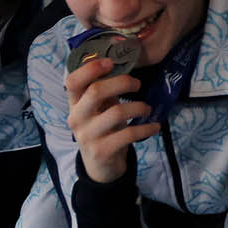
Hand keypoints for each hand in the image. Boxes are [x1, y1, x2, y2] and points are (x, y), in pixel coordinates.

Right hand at [64, 57, 158, 183]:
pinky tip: (155, 126)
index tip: (110, 62)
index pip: (72, 81)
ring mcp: (88, 136)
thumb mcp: (99, 109)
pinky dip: (146, 128)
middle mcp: (77, 118)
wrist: (100, 166)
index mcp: (74, 104)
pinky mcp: (102, 151)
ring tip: (148, 109)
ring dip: (138, 107)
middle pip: (96, 92)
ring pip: (116, 112)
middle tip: (138, 84)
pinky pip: (129, 134)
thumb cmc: (102, 129)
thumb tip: (122, 64)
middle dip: (122, 83)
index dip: (90, 69)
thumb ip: (104, 90)